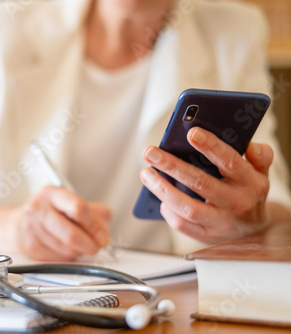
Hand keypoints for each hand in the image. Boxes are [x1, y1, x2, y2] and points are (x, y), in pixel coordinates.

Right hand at [17, 186, 110, 260]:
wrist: (20, 222)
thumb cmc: (49, 212)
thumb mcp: (69, 202)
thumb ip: (92, 211)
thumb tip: (106, 220)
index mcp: (52, 194)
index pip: (78, 208)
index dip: (94, 225)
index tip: (102, 235)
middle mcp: (39, 209)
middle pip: (71, 234)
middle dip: (89, 245)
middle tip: (95, 246)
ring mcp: (32, 228)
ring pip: (66, 250)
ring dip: (78, 252)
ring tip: (77, 245)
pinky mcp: (30, 246)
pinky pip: (57, 259)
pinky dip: (66, 258)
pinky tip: (64, 249)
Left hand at [140, 127, 272, 243]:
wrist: (255, 230)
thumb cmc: (249, 191)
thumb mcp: (261, 171)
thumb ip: (260, 155)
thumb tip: (248, 143)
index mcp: (250, 182)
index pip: (230, 162)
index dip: (211, 146)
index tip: (191, 132)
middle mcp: (236, 203)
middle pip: (201, 183)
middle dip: (173, 166)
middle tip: (150, 152)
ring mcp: (221, 222)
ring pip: (188, 208)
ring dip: (162, 189)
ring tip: (146, 173)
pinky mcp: (206, 236)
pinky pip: (182, 225)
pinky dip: (168, 210)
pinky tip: (159, 197)